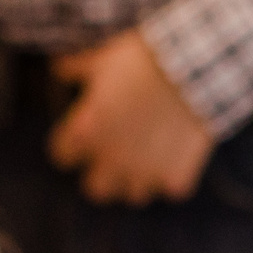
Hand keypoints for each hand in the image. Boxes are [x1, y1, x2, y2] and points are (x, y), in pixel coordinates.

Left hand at [48, 31, 212, 204]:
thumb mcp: (101, 57)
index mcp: (85, 133)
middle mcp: (111, 161)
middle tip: (114, 152)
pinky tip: (178, 154)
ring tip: (148, 155)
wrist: (193, 69)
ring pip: (133, 195)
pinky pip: (171, 189)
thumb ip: (74, 68)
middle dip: (101, 172)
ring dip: (138, 177)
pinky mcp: (176, 180)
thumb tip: (59, 68)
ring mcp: (145, 174)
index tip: (81, 132)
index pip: (61, 155)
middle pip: (95, 188)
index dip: (70, 143)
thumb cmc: (140, 60)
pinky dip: (173, 174)